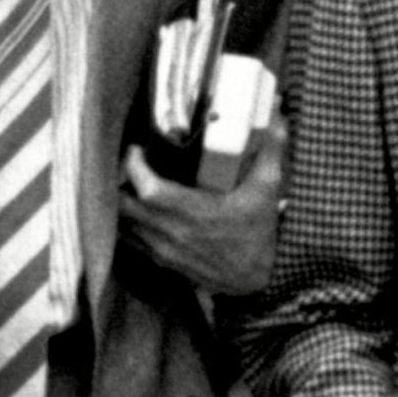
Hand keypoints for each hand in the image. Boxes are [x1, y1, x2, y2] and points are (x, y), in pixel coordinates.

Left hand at [119, 130, 284, 299]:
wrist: (260, 279)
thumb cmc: (261, 234)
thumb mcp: (268, 190)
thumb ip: (272, 151)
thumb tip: (280, 117)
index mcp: (194, 212)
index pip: (147, 187)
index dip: (133, 165)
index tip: (136, 149)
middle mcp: (172, 232)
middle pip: (123, 206)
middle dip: (118, 183)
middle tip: (126, 164)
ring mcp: (164, 250)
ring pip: (121, 225)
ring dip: (120, 204)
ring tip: (127, 184)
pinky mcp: (163, 261)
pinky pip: (130, 241)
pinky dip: (126, 224)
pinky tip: (136, 210)